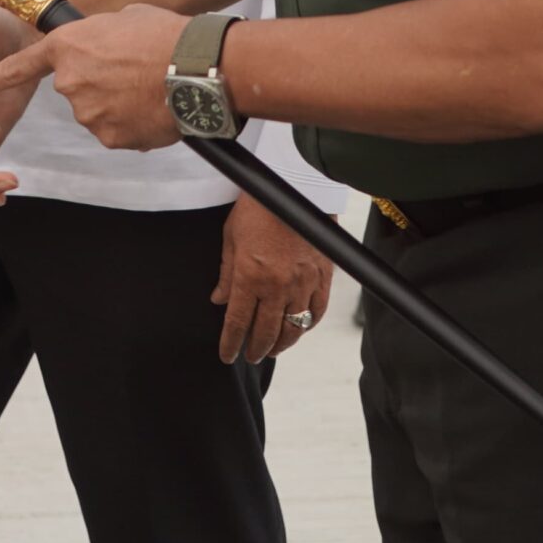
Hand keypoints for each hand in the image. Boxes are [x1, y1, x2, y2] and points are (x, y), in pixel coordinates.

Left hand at [0, 4, 190, 151]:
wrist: (196, 67)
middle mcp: (69, 82)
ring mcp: (87, 113)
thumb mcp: (124, 19)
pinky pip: (117, 132)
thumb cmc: (165, 36)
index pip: (17, 67)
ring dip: (118, 105)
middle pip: (75, 90)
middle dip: (99, 85)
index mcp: (67, 46)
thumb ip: (100, 36)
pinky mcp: (109, 138)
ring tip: (149, 87)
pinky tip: (153, 107)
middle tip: (133, 72)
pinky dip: (133, 124)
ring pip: (98, 113)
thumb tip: (104, 47)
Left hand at [215, 194, 331, 362]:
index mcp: (250, 277)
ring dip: (282, 344)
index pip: (238, 323)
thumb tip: (219, 300)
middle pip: (266, 331)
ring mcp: (303, 282)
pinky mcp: (323, 275)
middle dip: (256, 349)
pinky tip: (299, 329)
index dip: (231, 343)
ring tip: (272, 349)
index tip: (226, 355)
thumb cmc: (257, 207)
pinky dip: (308, 325)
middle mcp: (277, 286)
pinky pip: (317, 310)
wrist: (293, 185)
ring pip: (294, 327)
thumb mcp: (231, 237)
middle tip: (250, 356)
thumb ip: (226, 273)